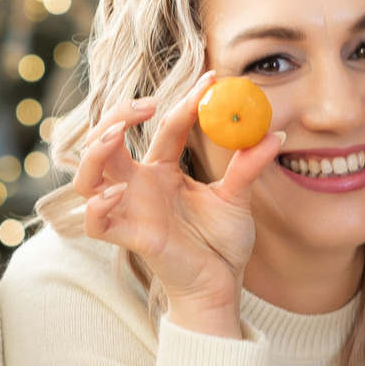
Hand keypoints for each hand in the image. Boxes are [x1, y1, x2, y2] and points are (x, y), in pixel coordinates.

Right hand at [71, 72, 285, 337]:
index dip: (186, 100)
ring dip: (94, 153)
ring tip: (115, 136)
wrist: (222, 287)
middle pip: (107, 141)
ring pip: (88, 178)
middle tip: (146, 104)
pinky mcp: (129, 238)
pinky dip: (98, 206)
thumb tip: (275, 133)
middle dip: (117, 116)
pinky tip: (117, 193)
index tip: (212, 78)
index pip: (166, 127)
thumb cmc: (222, 244)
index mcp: (163, 171)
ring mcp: (130, 211)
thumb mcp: (237, 199)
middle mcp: (140, 187)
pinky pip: (96, 223)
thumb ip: (248, 166)